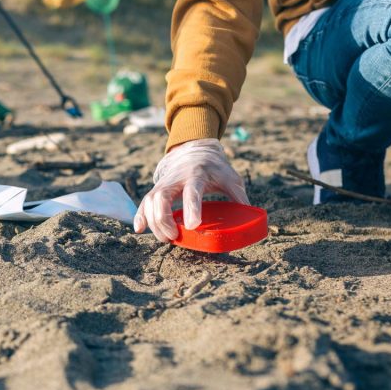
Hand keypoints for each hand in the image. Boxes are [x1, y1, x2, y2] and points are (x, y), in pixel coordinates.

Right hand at [134, 138, 248, 242]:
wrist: (194, 150)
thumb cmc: (215, 168)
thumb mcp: (231, 177)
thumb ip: (238, 196)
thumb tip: (250, 218)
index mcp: (197, 175)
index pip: (192, 192)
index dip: (191, 209)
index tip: (192, 226)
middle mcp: (176, 179)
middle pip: (161, 197)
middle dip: (164, 219)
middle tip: (174, 237)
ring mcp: (164, 184)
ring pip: (150, 201)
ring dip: (153, 222)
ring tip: (166, 238)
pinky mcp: (156, 189)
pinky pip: (144, 202)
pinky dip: (140, 216)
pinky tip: (140, 229)